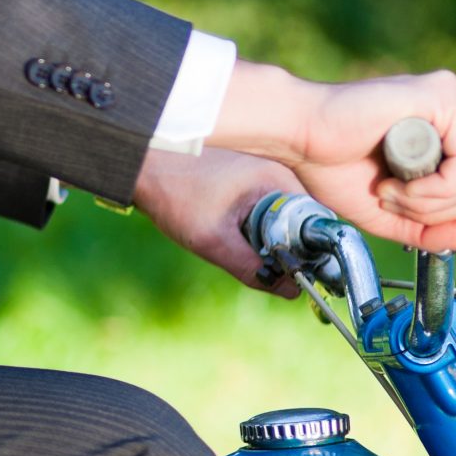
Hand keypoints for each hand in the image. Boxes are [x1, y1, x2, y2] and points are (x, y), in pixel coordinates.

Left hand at [131, 147, 305, 298]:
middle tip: (264, 266)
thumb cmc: (173, 194)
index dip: (311, 253)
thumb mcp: (212, 240)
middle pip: (299, 222)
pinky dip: (253, 227)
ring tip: (237, 246)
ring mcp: (260, 172)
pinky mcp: (245, 178)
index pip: (315, 222)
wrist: (139, 163)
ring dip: (267, 238)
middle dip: (285, 248)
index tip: (298, 274)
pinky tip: (228, 232)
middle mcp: (274, 172)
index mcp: (276, 179)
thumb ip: (252, 268)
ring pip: (279, 218)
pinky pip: (263, 210)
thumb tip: (291, 291)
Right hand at [214, 64, 455, 251]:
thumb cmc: (332, 166)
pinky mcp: (445, 98)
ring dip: (432, 203)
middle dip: (448, 210)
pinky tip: (397, 182)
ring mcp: (454, 100)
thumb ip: (437, 228)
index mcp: (447, 134)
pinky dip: (433, 190)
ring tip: (390, 191)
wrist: (299, 136)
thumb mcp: (393, 214)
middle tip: (398, 205)